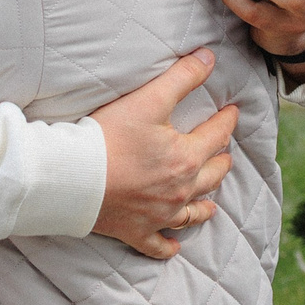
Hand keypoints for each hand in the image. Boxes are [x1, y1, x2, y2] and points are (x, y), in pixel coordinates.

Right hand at [90, 50, 238, 261]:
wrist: (72, 178)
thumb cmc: (107, 137)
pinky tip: (175, 246)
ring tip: (212, 201)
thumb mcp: (147, 100)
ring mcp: (159, 215)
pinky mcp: (136, 231)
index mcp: (187, 158)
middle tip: (223, 151)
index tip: (233, 111)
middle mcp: (180, 191)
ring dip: (205, 204)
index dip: (227, 120)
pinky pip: (158, 244)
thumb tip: (209, 58)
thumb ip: (181, 78)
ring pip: (193, 212)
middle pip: (212, 176)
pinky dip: (169, 246)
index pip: (217, 135)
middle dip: (221, 160)